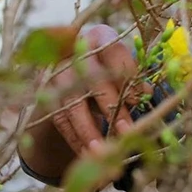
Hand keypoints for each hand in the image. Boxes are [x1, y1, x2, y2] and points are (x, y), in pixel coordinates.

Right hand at [47, 23, 148, 156]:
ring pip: (72, 104)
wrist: (70, 66)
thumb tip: (147, 94)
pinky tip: (88, 155)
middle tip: (126, 132)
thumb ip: (133, 79)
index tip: (140, 101)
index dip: (128, 76)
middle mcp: (74, 50)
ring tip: (104, 153)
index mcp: (100, 36)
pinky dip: (75, 139)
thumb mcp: (122, 67)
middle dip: (111, 107)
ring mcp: (56, 72)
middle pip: (92, 79)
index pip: (115, 53)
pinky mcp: (44, 93)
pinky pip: (60, 119)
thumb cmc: (108, 66)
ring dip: (89, 131)